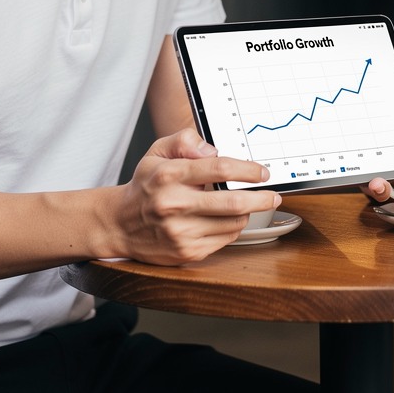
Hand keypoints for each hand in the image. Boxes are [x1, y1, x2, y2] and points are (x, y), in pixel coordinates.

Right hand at [110, 129, 281, 264]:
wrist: (120, 225)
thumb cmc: (145, 185)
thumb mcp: (157, 152)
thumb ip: (184, 140)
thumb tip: (211, 149)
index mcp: (170, 176)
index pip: (219, 169)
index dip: (247, 170)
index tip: (262, 172)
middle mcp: (175, 205)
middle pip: (232, 203)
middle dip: (261, 198)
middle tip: (273, 194)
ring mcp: (181, 233)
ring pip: (233, 224)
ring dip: (246, 213)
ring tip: (246, 204)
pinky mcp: (187, 252)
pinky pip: (224, 240)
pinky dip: (232, 228)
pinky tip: (226, 219)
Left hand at [363, 46, 393, 200]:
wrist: (322, 124)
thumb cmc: (360, 108)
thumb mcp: (376, 88)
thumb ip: (392, 75)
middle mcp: (390, 157)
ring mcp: (371, 170)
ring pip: (386, 187)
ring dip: (386, 188)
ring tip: (380, 183)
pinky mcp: (350, 178)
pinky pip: (360, 189)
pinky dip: (365, 188)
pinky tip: (365, 182)